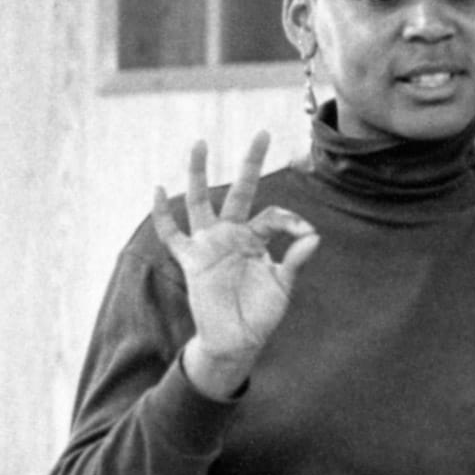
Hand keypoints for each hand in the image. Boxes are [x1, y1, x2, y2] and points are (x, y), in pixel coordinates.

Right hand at [152, 132, 319, 396]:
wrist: (237, 342)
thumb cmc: (260, 314)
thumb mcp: (284, 286)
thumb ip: (295, 259)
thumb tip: (315, 235)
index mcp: (257, 240)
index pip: (273, 215)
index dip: (291, 220)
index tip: (306, 233)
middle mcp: (233, 235)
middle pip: (240, 191)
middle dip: (251, 163)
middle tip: (262, 133)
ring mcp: (210, 244)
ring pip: (201, 201)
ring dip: (200, 173)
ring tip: (200, 143)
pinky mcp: (192, 260)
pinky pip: (173, 234)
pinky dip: (162, 215)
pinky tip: (158, 190)